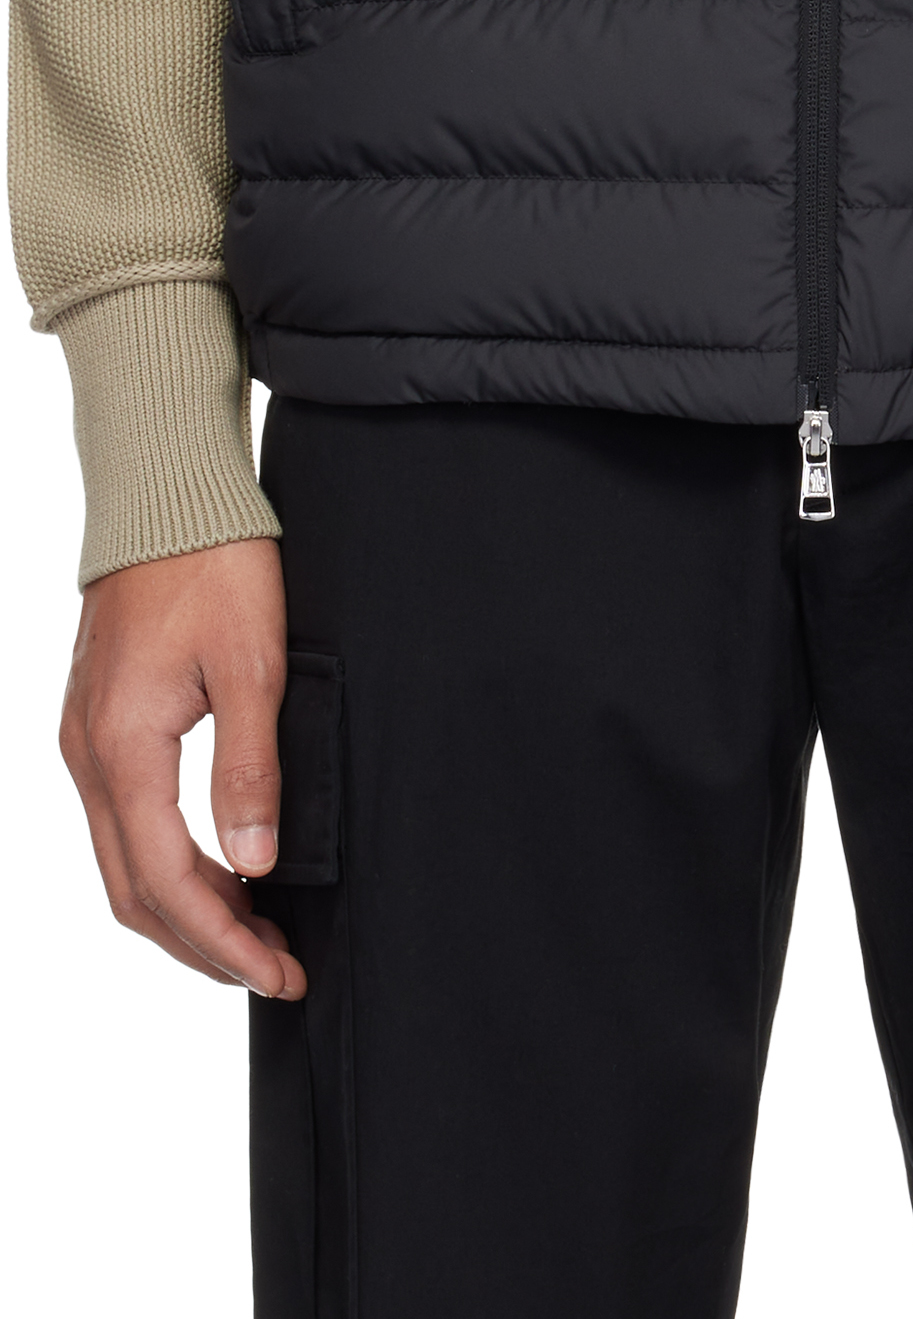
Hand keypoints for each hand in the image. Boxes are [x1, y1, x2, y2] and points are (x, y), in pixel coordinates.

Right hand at [60, 537, 305, 997]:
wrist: (165, 489)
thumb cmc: (212, 562)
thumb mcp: (253, 664)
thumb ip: (250, 771)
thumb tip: (255, 867)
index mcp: (123, 749)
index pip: (168, 884)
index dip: (224, 942)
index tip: (279, 972)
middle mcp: (87, 755)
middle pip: (135, 892)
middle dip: (203, 944)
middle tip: (275, 969)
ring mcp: (84, 740)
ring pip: (123, 862)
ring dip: (184, 909)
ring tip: (255, 931)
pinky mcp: (96, 723)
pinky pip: (122, 822)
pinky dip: (167, 863)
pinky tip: (219, 867)